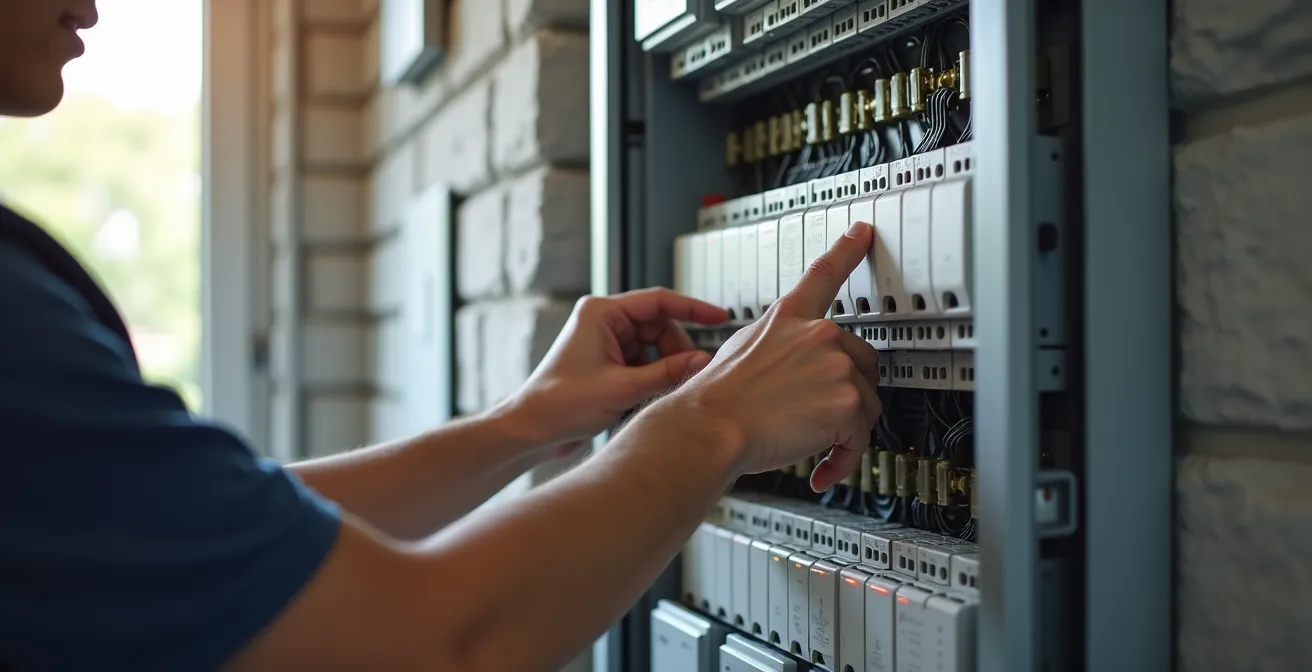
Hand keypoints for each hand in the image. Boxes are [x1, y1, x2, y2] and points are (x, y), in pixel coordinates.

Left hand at [499, 288, 729, 455]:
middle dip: (677, 350)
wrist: (530, 431)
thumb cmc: (559, 404)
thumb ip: (667, 372)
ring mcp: (605, 343)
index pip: (659, 301)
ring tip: (670, 389)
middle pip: (659, 326)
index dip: (693, 309)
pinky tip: (656, 395)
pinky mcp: (607, 364)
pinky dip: (654, 377)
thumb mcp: (623, 388)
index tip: (719, 317)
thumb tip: (702, 361)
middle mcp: (603, 322)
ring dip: (665, 366)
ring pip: (653, 347)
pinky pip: (643, 362)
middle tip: (691, 373)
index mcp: (601, 313)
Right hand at [672, 221, 881, 491]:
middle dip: (846, 394)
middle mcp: (818, 334)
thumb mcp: (740, 353)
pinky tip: (820, 469)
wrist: (710, 427)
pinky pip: (861, 438)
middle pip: (860, 362)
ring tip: (809, 445)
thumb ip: (776, 348)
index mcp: (787, 318)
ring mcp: (836, 365)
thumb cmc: (716, 402)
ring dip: (842, 431)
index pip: (823, 274)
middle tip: (819, 418)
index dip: (847, 249)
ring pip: (865, 403)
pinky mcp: (848, 402)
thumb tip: (791, 368)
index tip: (862, 232)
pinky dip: (842, 459)